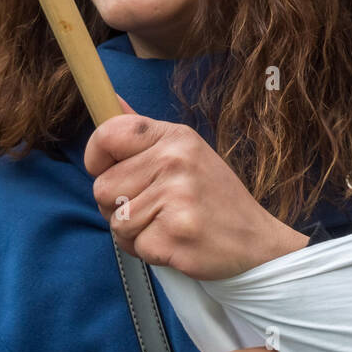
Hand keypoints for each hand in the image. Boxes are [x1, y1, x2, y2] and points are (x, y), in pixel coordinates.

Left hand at [86, 99, 309, 280]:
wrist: (254, 241)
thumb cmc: (213, 197)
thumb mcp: (186, 153)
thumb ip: (143, 134)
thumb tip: (111, 101)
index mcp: (176, 137)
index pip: (108, 133)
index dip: (96, 157)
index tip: (108, 170)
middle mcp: (175, 161)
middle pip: (102, 187)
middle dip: (117, 206)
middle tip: (154, 208)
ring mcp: (176, 197)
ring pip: (115, 221)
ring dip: (133, 231)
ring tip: (166, 224)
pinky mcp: (175, 234)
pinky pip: (133, 246)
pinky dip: (148, 250)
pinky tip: (174, 241)